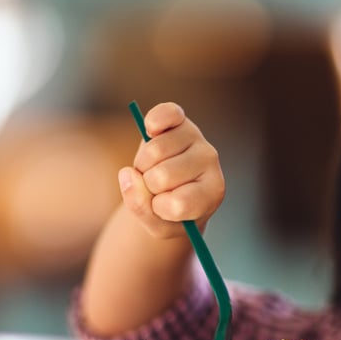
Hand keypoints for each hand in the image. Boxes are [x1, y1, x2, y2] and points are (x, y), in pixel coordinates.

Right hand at [118, 102, 224, 238]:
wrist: (170, 185)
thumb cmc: (168, 211)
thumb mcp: (156, 225)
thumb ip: (141, 208)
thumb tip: (127, 174)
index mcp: (213, 191)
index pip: (178, 204)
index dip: (160, 209)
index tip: (164, 209)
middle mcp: (209, 161)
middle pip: (161, 177)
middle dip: (148, 186)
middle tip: (155, 187)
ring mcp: (196, 137)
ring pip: (153, 152)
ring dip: (142, 165)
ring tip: (152, 169)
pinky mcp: (180, 119)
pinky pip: (165, 114)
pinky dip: (154, 122)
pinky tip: (152, 131)